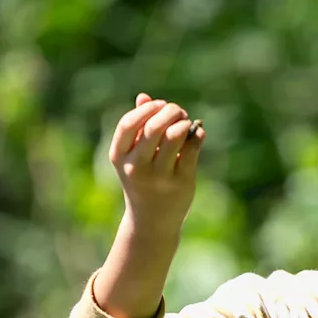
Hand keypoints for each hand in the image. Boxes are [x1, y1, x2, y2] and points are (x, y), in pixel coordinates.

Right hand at [108, 92, 203, 235]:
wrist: (152, 220)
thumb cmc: (142, 181)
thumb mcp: (133, 157)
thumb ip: (138, 128)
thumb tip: (145, 97)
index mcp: (120, 156)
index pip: (128, 124)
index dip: (146, 110)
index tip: (159, 105)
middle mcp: (137, 166)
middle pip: (154, 127)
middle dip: (170, 111)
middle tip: (178, 111)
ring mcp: (159, 176)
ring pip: (174, 136)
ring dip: (184, 122)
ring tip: (187, 121)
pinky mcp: (181, 182)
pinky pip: (192, 150)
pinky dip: (197, 135)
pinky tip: (198, 133)